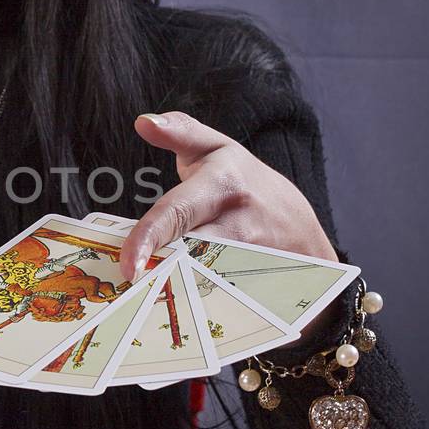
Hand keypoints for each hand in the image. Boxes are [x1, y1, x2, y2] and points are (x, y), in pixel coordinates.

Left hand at [119, 111, 337, 286]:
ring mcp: (248, 261)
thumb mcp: (219, 149)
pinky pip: (213, 300)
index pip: (178, 213)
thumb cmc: (246, 183)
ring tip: (143, 298)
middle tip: (127, 286)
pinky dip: (191, 303)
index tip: (128, 265)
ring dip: (170, 289)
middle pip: (186, 254)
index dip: (150, 238)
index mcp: (223, 185)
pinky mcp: (252, 287)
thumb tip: (142, 122)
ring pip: (199, 281)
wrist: (301, 230)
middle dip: (157, 270)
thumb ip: (180, 132)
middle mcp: (237, 225)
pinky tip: (170, 305)